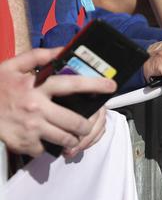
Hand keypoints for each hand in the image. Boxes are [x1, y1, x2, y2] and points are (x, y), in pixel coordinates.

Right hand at [0, 48, 115, 155]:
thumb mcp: (13, 66)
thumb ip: (39, 56)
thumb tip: (63, 50)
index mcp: (37, 87)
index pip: (73, 84)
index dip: (95, 85)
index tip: (111, 86)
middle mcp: (37, 108)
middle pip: (75, 121)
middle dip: (87, 125)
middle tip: (88, 124)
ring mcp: (30, 128)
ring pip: (64, 138)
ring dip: (72, 138)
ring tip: (73, 134)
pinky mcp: (22, 143)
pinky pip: (44, 149)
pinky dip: (47, 146)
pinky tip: (46, 140)